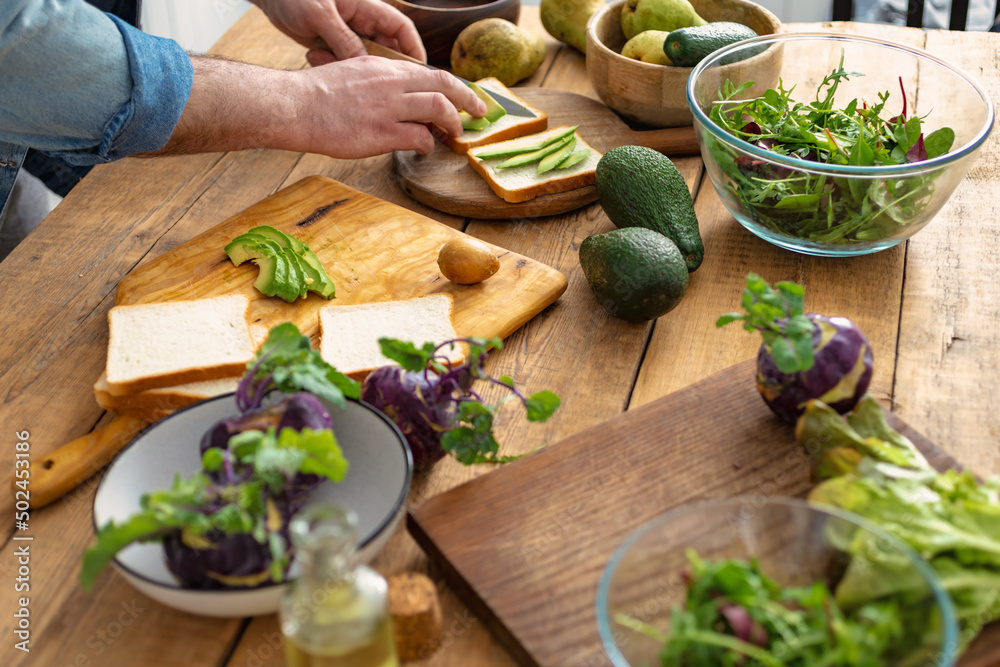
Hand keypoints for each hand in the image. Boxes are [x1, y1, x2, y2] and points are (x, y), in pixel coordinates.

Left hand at [251, 0, 425, 62]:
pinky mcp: (333, 44)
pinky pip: (345, 62)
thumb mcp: (320, 16)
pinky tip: (319, 61)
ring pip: (367, 60)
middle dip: (389, 71)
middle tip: (390, 92)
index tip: (420, 74)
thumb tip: (364, 62)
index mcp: (366, 8)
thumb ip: (343, 39)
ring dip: (358, 72)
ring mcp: (348, 34)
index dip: (413, 51)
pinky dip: (338, 68)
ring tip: (345, 76)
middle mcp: (361, 21)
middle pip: (389, 50)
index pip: (401, 30)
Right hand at [291, 57, 485, 155]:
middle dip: (468, 99)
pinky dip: (428, 144)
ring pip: (439, 107)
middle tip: (480, 113)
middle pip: (444, 84)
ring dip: (453, 123)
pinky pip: (419, 137)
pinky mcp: (382, 133)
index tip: (465, 96)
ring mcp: (388, 107)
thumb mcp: (353, 72)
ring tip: (455, 134)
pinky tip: (425, 149)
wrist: (295, 106)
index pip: (429, 72)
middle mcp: (391, 83)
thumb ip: (380, 82)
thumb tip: (399, 96)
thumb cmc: (317, 94)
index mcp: (384, 67)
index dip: (453, 85)